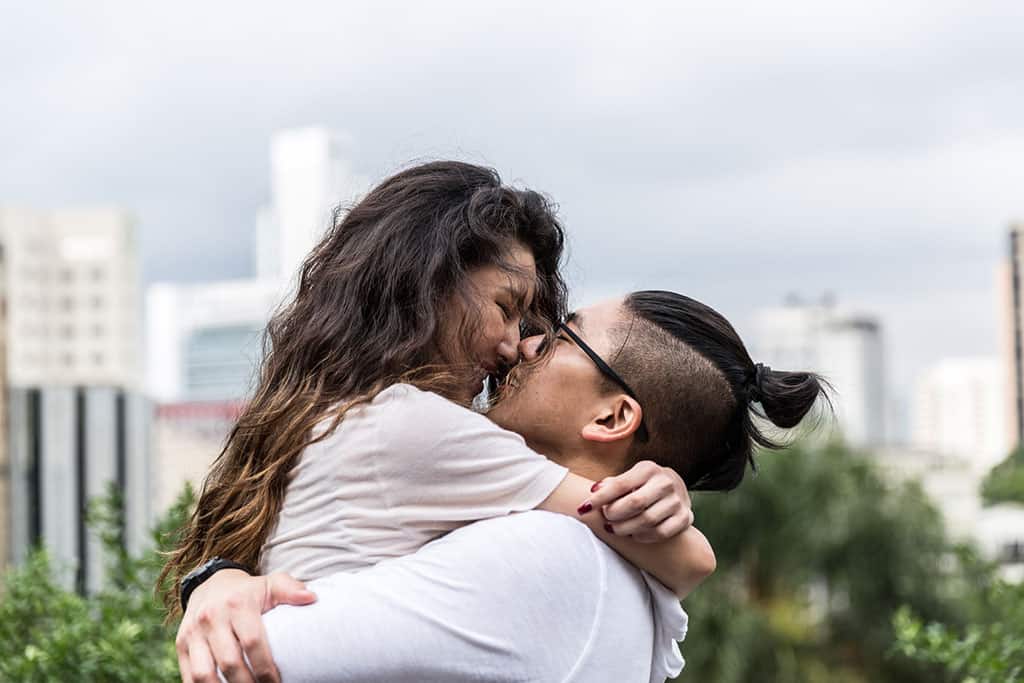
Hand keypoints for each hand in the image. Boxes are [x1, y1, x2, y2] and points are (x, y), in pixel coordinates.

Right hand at [175, 569, 316, 682]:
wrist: (211, 584)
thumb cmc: (248, 591)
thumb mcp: (270, 584)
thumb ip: (290, 589)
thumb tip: (312, 598)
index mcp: (237, 603)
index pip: (253, 642)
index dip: (266, 667)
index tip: (277, 681)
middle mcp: (212, 617)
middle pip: (230, 662)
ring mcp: (193, 632)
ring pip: (205, 674)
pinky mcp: (181, 644)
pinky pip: (189, 675)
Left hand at [582, 461, 692, 542]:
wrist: (675, 489)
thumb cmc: (643, 485)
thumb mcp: (629, 478)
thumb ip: (612, 484)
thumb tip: (594, 491)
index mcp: (648, 469)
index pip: (620, 484)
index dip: (599, 498)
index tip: (583, 508)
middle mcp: (665, 482)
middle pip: (634, 503)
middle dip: (613, 515)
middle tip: (605, 520)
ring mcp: (677, 500)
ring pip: (647, 520)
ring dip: (625, 528)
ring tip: (614, 529)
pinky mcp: (686, 518)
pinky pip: (661, 532)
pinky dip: (643, 536)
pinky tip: (633, 535)